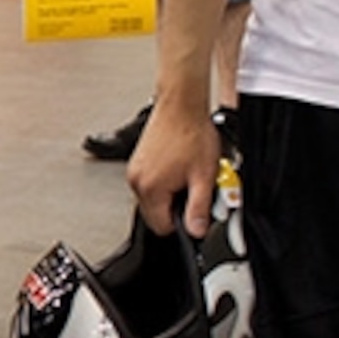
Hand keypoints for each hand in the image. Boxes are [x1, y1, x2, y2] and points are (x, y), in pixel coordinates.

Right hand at [127, 100, 218, 236]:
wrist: (181, 106)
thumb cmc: (192, 133)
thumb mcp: (203, 177)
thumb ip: (199, 209)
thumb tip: (197, 231)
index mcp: (151, 189)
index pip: (162, 227)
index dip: (181, 223)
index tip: (193, 210)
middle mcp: (137, 181)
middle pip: (155, 215)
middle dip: (174, 207)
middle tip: (191, 189)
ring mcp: (135, 171)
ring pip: (152, 200)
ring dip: (169, 195)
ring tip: (185, 175)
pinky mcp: (137, 163)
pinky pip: (149, 184)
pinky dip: (163, 182)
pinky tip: (177, 167)